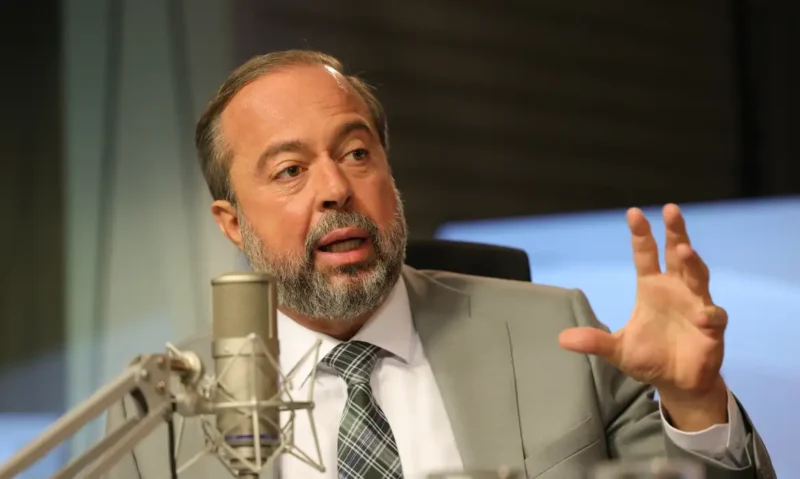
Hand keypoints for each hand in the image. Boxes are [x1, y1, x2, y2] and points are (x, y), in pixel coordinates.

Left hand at [559, 204, 728, 429]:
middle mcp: (676, 289)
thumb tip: (562, 339)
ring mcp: (697, 304)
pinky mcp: (712, 327)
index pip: (646, 255)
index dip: (641, 235)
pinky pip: (714, 316)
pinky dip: (710, 315)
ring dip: (693, 263)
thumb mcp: (618, 350)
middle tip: (670, 210)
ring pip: (698, 277)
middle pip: (678, 254)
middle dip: (675, 232)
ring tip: (685, 250)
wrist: (677, 382)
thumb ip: (595, 342)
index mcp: (652, 288)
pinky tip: (704, 317)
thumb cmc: (649, 357)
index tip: (633, 213)